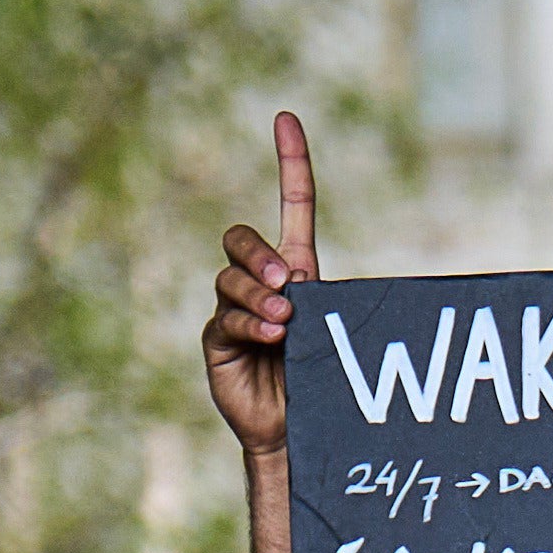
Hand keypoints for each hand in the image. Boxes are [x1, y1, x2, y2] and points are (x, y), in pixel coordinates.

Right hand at [203, 109, 318, 460]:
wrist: (297, 433)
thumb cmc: (324, 382)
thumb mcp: (333, 334)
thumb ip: (322, 303)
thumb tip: (303, 280)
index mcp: (297, 271)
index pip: (292, 206)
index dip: (290, 163)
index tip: (285, 120)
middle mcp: (261, 284)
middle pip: (241, 240)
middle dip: (258, 254)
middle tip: (288, 284)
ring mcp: (236, 310)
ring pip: (231, 281)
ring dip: (259, 296)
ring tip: (285, 320)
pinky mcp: (219, 340)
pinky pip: (227, 320)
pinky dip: (250, 325)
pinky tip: (273, 336)